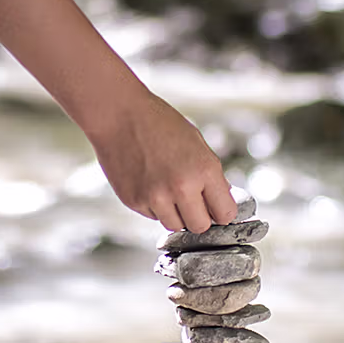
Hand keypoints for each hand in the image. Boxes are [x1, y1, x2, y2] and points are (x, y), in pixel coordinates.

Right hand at [88, 91, 237, 232]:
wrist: (118, 115)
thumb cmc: (158, 123)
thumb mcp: (196, 142)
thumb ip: (211, 174)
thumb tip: (220, 200)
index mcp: (203, 170)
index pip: (225, 214)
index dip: (222, 211)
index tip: (216, 207)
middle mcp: (181, 188)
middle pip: (200, 227)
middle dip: (199, 216)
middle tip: (192, 201)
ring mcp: (156, 197)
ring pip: (175, 225)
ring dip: (175, 213)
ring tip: (167, 188)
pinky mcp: (135, 202)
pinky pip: (152, 216)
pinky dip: (154, 206)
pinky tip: (149, 182)